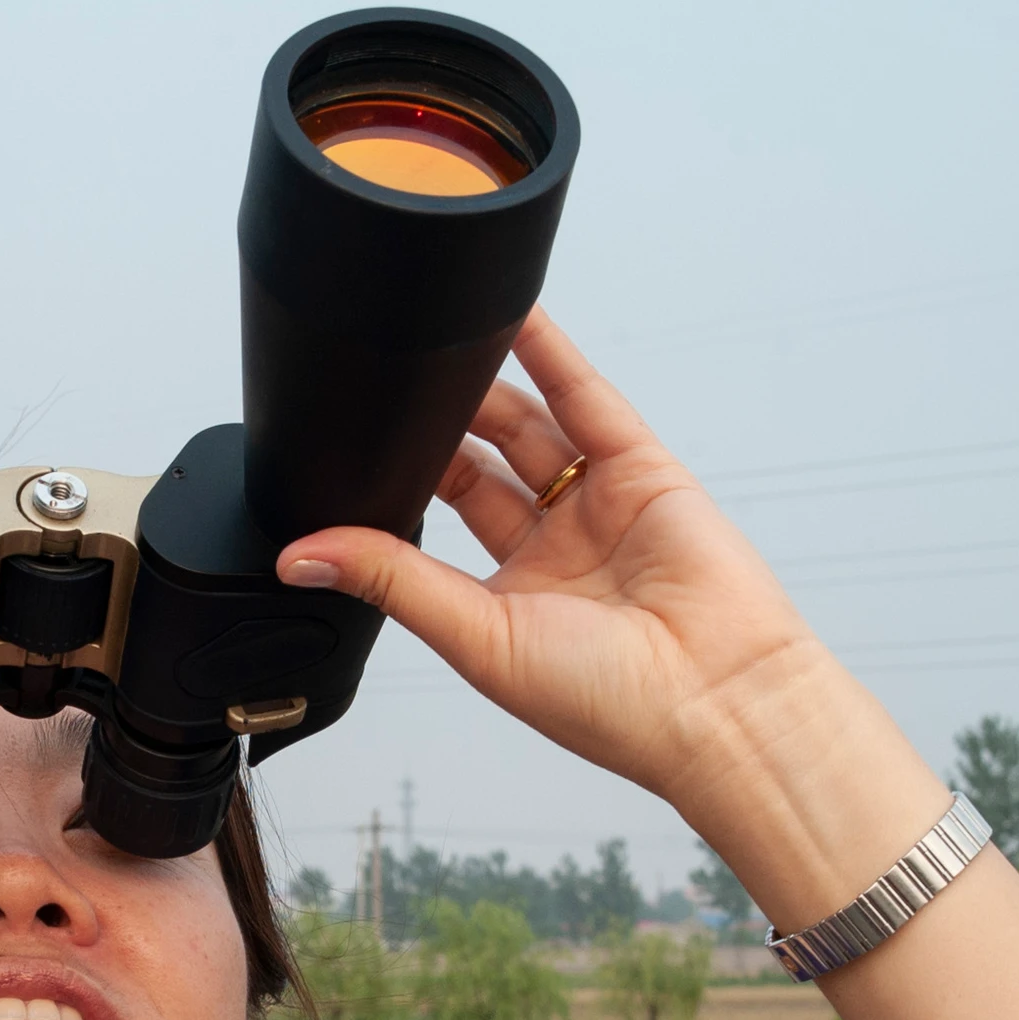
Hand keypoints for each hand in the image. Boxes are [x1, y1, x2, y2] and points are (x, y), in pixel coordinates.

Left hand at [275, 310, 827, 824]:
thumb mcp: (478, 638)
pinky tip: (509, 315)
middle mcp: (555, 549)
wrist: (716, 702)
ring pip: (528, 425)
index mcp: (510, 600)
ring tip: (430, 339)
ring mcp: (600, 505)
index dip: (397, 484)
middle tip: (383, 387)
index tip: (347, 449)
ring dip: (481, 382)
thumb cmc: (611, 704)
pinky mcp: (644, 469)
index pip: (438, 525)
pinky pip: (586, 399)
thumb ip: (394, 581)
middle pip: (480, 465)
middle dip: (435, 426)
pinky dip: (547, 354)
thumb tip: (302, 557)